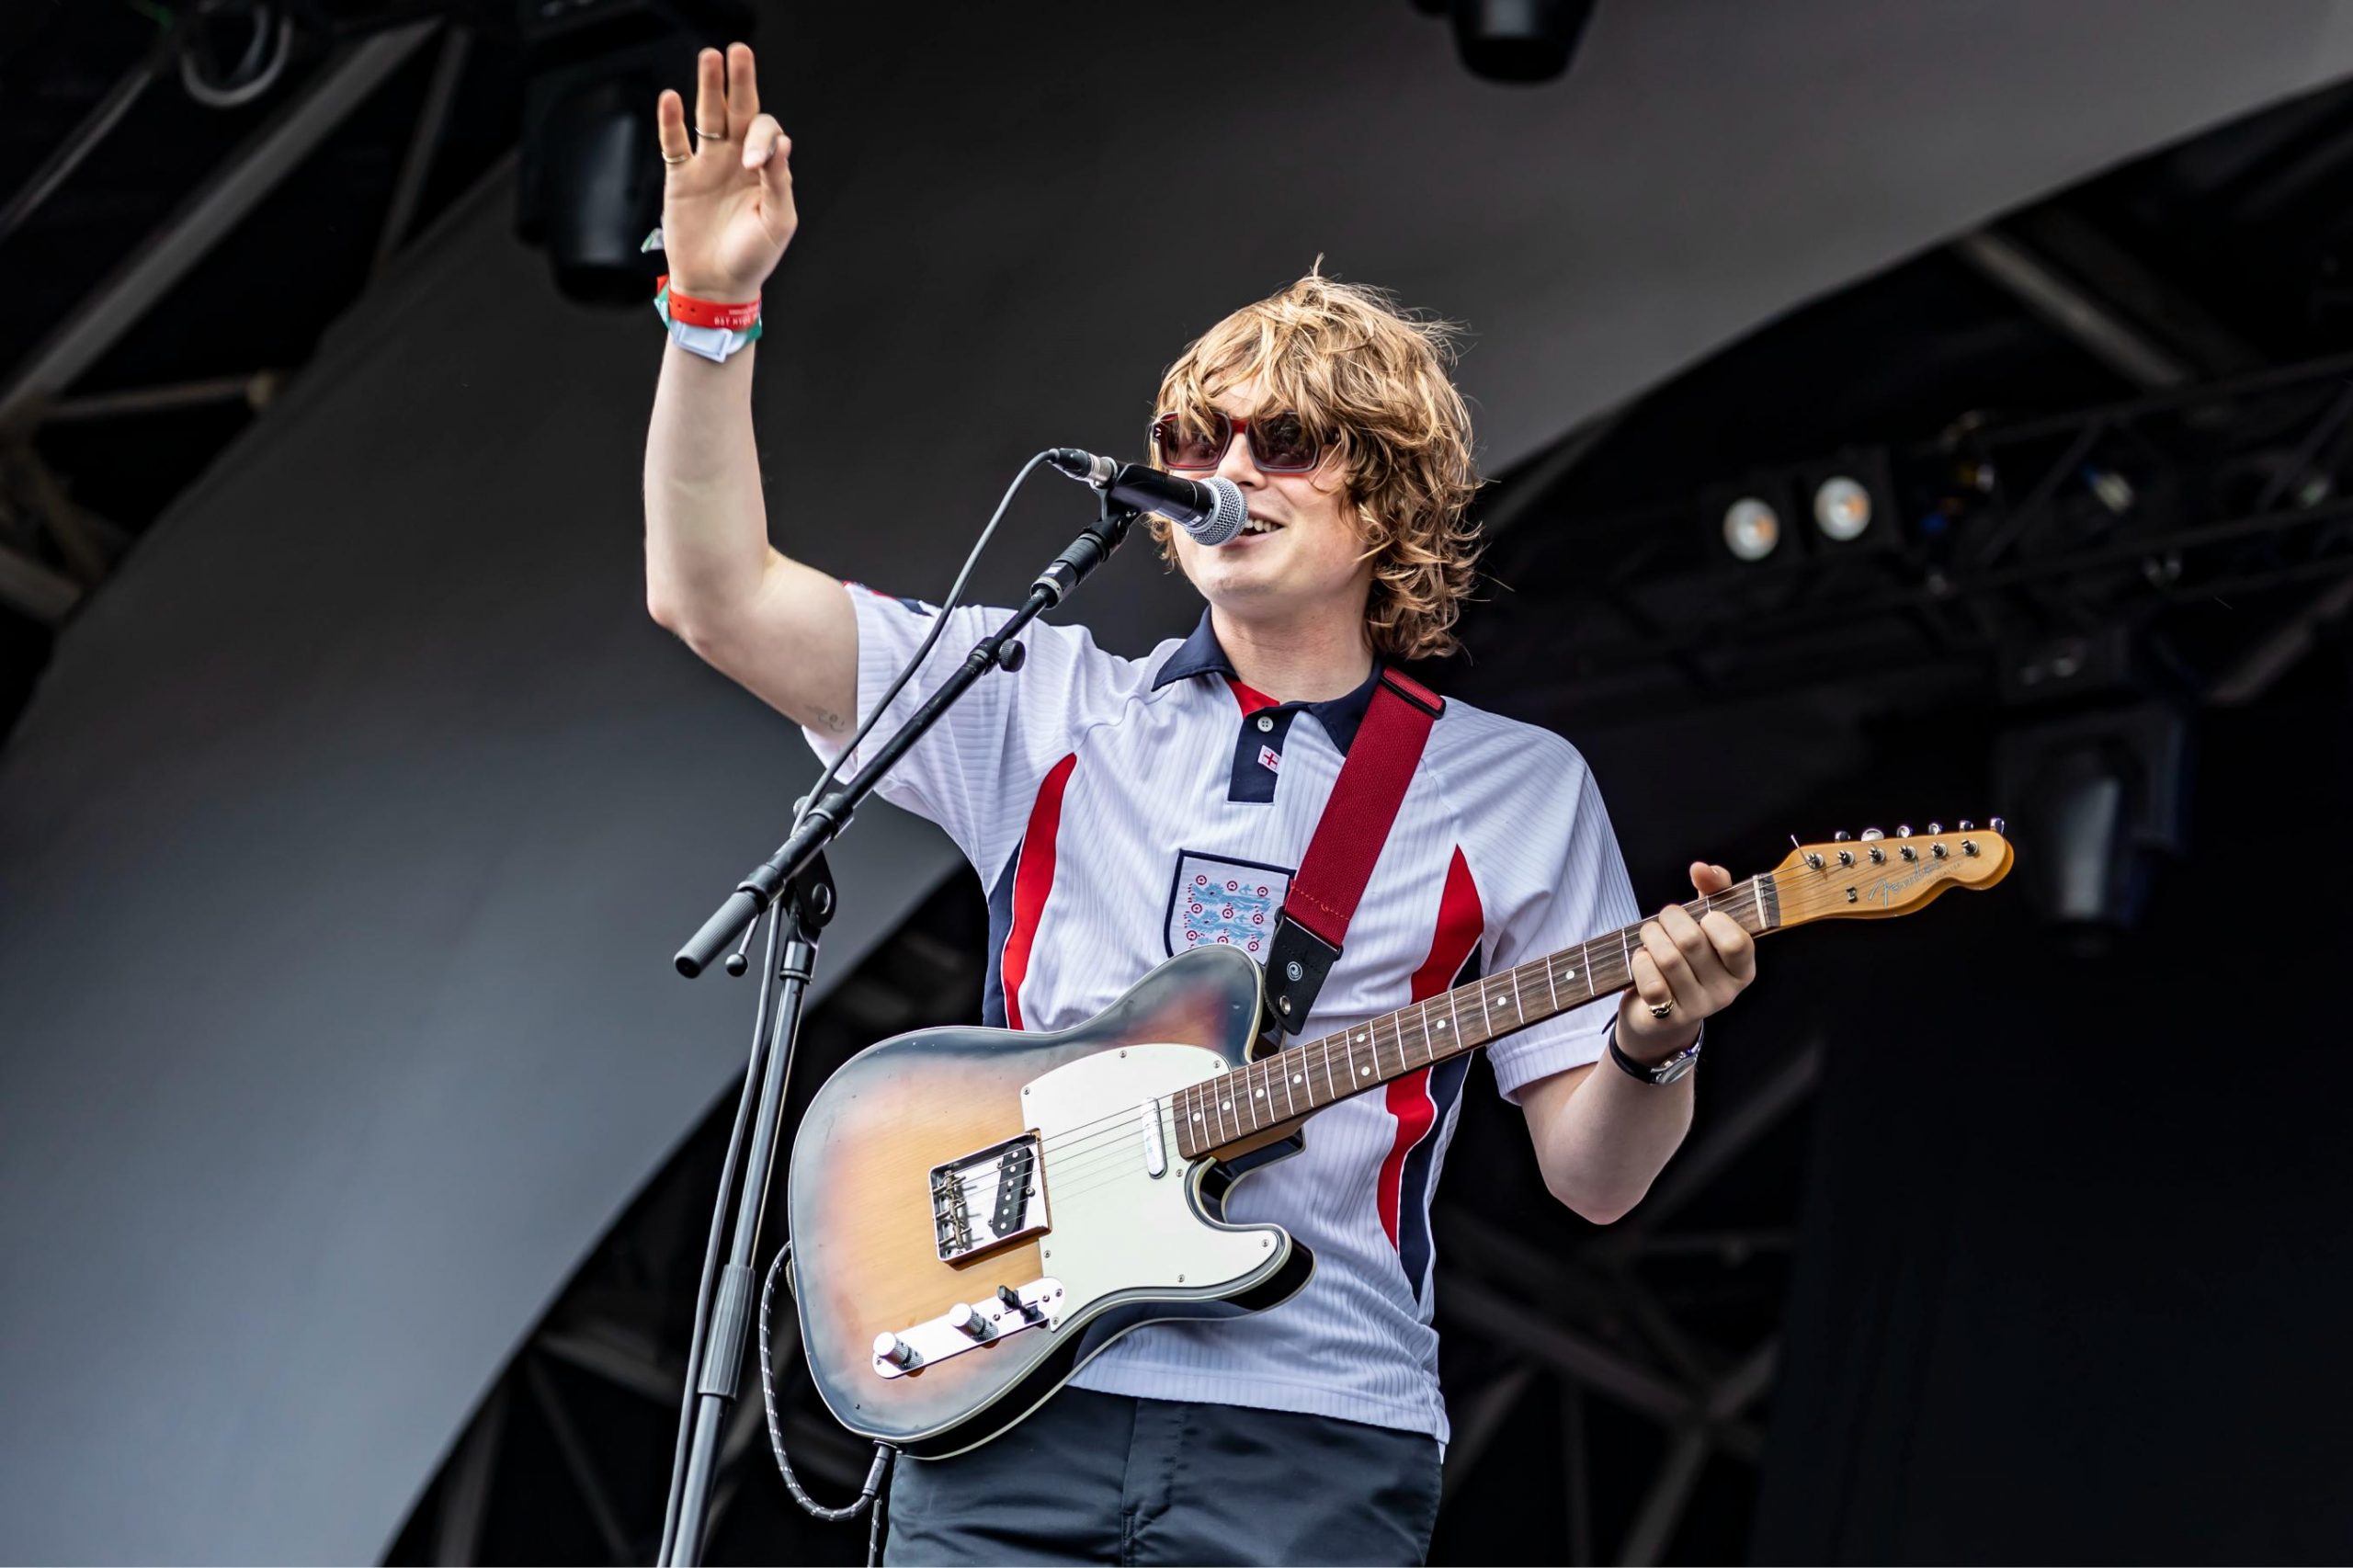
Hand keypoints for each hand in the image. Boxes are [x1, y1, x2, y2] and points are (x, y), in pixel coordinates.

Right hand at [655, 43, 796, 301]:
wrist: (717, 286)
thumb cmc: (753, 257)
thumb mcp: (776, 222)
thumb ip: (779, 182)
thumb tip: (781, 142)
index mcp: (765, 169)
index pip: (765, 133)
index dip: (761, 139)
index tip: (754, 163)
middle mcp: (737, 160)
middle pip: (738, 111)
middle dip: (739, 81)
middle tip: (738, 51)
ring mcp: (707, 166)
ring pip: (707, 117)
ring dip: (708, 88)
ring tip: (709, 57)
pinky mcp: (680, 178)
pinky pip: (675, 143)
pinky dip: (671, 122)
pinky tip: (670, 98)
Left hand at [1616, 862, 1756, 1062]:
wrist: (1659, 1017)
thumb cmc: (1686, 961)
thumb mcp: (1706, 925)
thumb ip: (1713, 891)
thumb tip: (1701, 868)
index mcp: (1743, 968)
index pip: (1737, 941)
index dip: (1714, 920)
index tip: (1703, 916)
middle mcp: (1726, 991)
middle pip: (1692, 941)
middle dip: (1669, 920)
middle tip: (1663, 921)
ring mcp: (1698, 1008)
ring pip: (1668, 958)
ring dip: (1650, 938)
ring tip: (1649, 938)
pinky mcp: (1669, 1018)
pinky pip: (1650, 981)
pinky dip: (1639, 963)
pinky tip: (1642, 962)